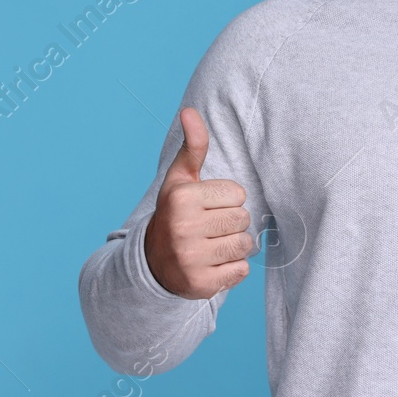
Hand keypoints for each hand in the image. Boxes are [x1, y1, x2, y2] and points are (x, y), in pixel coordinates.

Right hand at [143, 107, 253, 299]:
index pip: (238, 193)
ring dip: (234, 246)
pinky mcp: (201, 285)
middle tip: (209, 228)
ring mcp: (191, 259)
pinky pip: (241, 270)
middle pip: (244, 220)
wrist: (152, 264)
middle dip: (232, 223)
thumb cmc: (176, 213)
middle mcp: (183, 228)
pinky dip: (232, 269)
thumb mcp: (180, 179)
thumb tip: (190, 111)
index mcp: (181, 198)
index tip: (206, 207)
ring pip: (245, 245)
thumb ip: (192, 146)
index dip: (226, 200)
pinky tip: (212, 264)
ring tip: (211, 245)